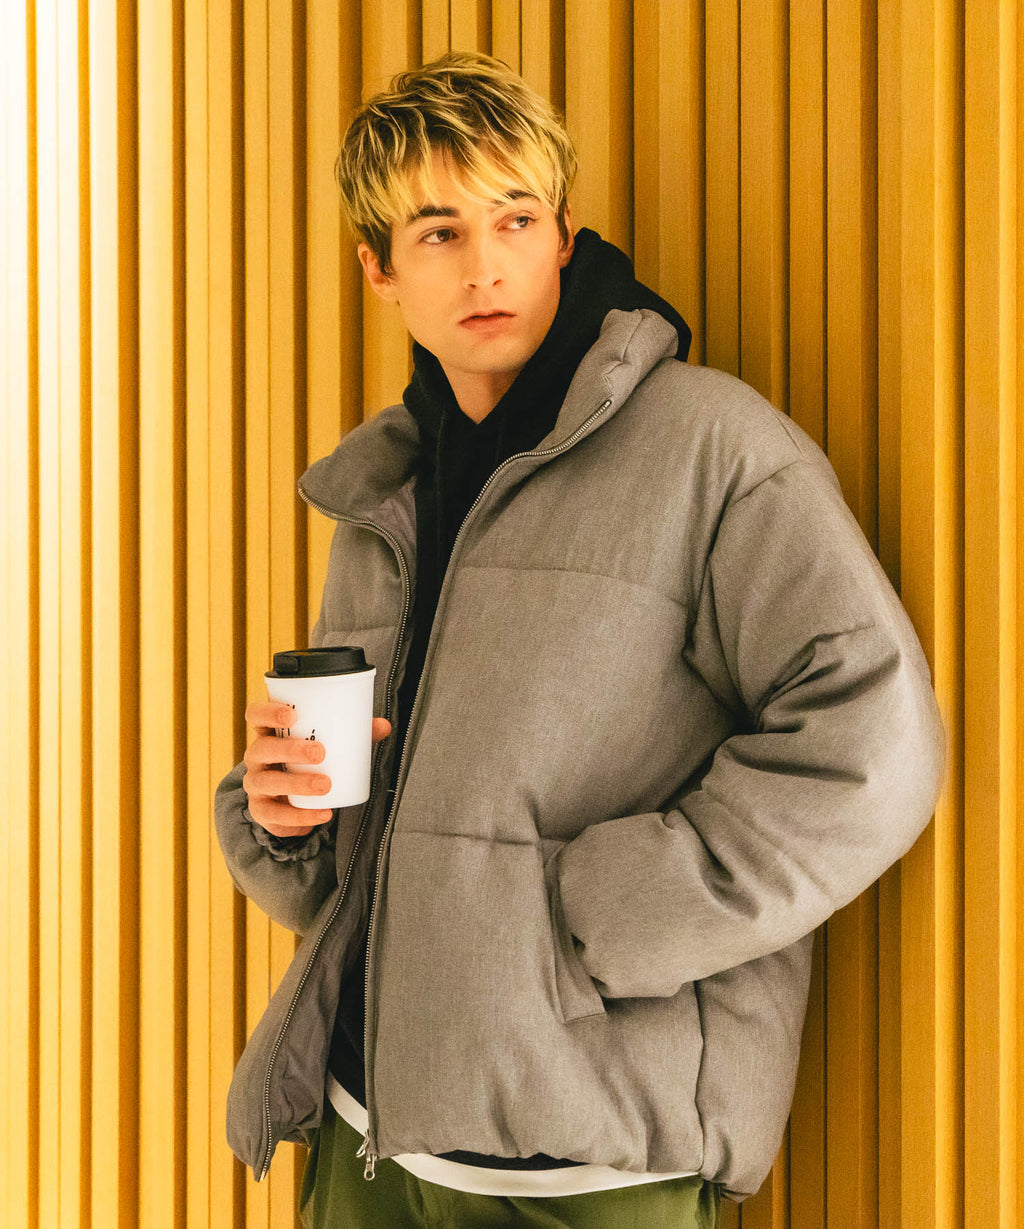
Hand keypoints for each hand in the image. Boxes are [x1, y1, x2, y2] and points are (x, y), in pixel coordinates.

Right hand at [243, 701, 391, 838]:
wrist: (295, 799)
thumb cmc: (310, 761)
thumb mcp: (329, 745)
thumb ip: (354, 734)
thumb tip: (383, 726)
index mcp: (270, 733)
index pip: (256, 715)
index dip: (268, 712)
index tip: (292, 714)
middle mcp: (257, 757)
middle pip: (262, 748)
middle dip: (290, 750)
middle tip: (320, 752)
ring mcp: (256, 784)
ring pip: (265, 782)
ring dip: (295, 783)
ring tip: (325, 785)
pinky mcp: (262, 811)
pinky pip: (274, 815)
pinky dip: (299, 816)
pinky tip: (321, 814)